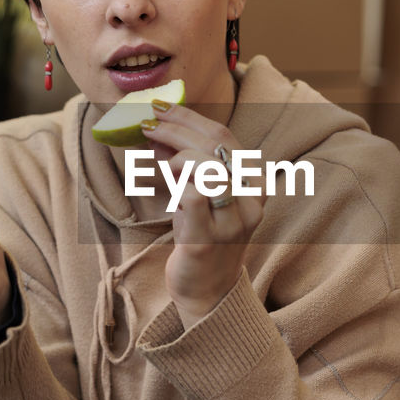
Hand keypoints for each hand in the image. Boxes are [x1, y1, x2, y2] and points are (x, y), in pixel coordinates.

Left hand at [144, 104, 263, 326]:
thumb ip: (184, 165)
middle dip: (174, 127)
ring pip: (206, 166)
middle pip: (214, 144)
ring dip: (175, 155)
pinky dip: (175, 182)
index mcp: (254, 182)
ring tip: (158, 161)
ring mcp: (233, 221)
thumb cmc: (202, 238)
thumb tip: (158, 133)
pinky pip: (193, 195)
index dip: (188, 117)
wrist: (208, 293)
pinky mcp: (209, 239)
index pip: (223, 135)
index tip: (159, 106)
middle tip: (146, 123)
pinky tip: (165, 183)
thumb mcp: (198, 195)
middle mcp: (252, 199)